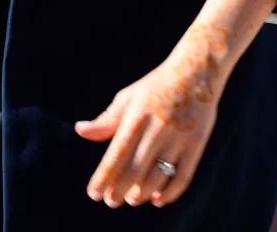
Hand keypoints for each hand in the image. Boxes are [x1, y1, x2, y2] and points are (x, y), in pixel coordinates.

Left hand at [73, 0, 276, 208]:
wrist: (196, 74)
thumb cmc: (156, 86)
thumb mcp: (128, 97)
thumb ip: (107, 120)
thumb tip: (80, 131)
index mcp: (136, 117)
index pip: (116, 154)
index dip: (104, 177)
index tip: (93, 193)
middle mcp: (157, 129)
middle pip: (135, 170)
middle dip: (119, 190)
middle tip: (111, 202)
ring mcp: (179, 138)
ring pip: (158, 177)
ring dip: (142, 193)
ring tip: (131, 199)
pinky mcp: (196, 145)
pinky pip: (183, 177)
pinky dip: (170, 193)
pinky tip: (157, 199)